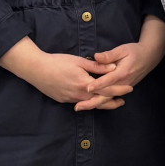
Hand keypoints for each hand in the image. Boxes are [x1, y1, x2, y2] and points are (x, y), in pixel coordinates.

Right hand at [0, 36, 115, 105]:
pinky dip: (89, 102)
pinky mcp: (63, 100)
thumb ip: (97, 67)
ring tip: (111, 102)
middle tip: (123, 101)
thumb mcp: (79, 61)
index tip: (129, 89)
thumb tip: (113, 68)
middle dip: (112, 101)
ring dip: (101, 103)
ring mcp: (70, 99)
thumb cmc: (57, 62)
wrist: (36, 69)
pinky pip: (80, 103)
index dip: (119, 89)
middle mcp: (78, 95)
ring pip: (90, 104)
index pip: (106, 89)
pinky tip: (92, 100)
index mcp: (85, 84)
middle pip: (100, 101)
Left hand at [83, 17, 164, 110]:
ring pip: (108, 99)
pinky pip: (111, 98)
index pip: (109, 80)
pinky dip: (101, 103)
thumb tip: (96, 56)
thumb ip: (109, 55)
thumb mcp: (123, 49)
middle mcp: (123, 83)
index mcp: (122, 72)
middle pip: (107, 95)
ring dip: (94, 104)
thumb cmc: (135, 51)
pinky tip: (90, 104)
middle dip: (92, 102)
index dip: (98, 84)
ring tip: (80, 107)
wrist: (150, 57)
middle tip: (78, 107)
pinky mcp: (123, 89)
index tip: (87, 88)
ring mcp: (124, 88)